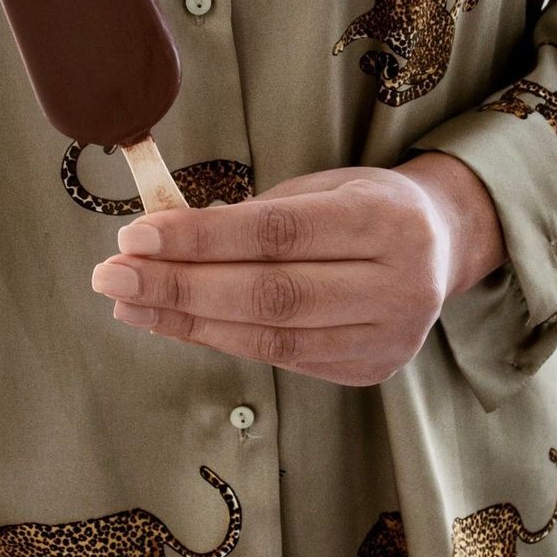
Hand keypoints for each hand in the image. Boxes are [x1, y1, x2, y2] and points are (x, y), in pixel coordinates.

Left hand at [89, 151, 508, 385]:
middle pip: (270, 294)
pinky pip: (281, 357)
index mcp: (383, 220)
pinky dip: (220, 339)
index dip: (202, 237)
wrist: (443, 244)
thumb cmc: (365, 203)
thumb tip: (169, 235)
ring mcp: (386, 337)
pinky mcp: (369, 370)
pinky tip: (173, 323)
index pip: (277, 233)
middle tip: (112, 275)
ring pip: (270, 336)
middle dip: (180, 287)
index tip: (136, 234)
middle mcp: (395, 284)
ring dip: (186, 321)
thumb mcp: (322, 186)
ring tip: (128, 302)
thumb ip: (256, 214)